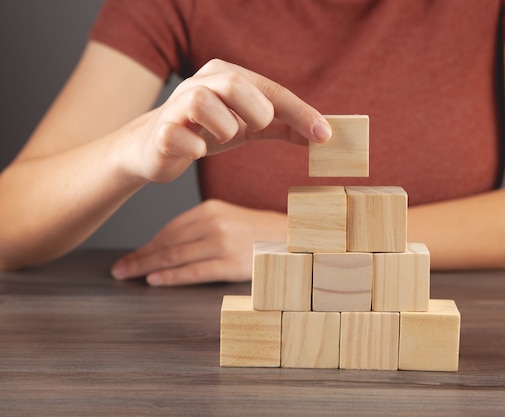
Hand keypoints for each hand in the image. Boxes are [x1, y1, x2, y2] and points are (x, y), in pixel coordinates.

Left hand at [111, 200, 286, 285]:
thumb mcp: (229, 218)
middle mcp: (215, 223)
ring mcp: (223, 243)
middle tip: (120, 269)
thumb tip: (165, 247)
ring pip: (177, 256)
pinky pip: (195, 271)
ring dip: (148, 267)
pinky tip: (155, 280)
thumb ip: (201, 227)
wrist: (292, 239)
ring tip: (129, 275)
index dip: (148, 244)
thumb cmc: (257, 233)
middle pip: (168, 242)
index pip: (170, 228)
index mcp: (211, 209)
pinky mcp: (231, 263)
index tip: (131, 255)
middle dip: (141, 256)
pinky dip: (172, 276)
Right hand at [122, 59, 331, 183]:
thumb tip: (321, 134)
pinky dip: (194, 147)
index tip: (324, 135)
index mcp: (226, 76)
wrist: (155, 146)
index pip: (271, 90)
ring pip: (203, 102)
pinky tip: (196, 150)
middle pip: (235, 83)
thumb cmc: (205, 130)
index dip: (300, 112)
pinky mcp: (161, 132)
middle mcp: (201, 83)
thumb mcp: (248, 125)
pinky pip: (179, 136)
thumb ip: (282, 126)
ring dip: (223, 128)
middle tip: (253, 128)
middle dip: (255, 111)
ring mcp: (177, 106)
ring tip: (221, 137)